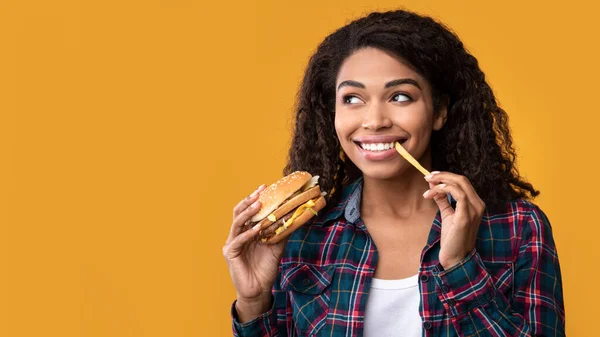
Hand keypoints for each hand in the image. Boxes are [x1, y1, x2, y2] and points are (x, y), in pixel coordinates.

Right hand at [222, 184, 288, 321]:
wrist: (259, 289)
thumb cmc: (266, 269)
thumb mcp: (277, 247)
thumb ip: (281, 232)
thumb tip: (294, 216)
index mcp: (247, 231)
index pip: (249, 210)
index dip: (256, 198)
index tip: (266, 187)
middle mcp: (237, 234)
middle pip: (240, 212)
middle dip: (250, 200)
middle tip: (261, 192)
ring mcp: (232, 243)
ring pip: (237, 222)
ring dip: (248, 213)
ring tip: (259, 204)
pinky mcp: (230, 253)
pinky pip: (238, 240)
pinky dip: (248, 233)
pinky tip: (257, 229)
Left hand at [423, 172, 485, 269]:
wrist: (455, 258)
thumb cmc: (452, 238)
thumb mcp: (447, 214)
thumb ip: (442, 200)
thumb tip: (433, 185)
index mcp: (475, 204)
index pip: (463, 182)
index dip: (446, 176)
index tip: (431, 176)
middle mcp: (478, 205)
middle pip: (462, 179)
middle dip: (442, 175)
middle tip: (427, 177)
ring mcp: (474, 211)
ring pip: (460, 183)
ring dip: (441, 181)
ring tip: (427, 185)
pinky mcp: (466, 217)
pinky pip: (458, 194)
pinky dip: (443, 189)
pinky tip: (431, 193)